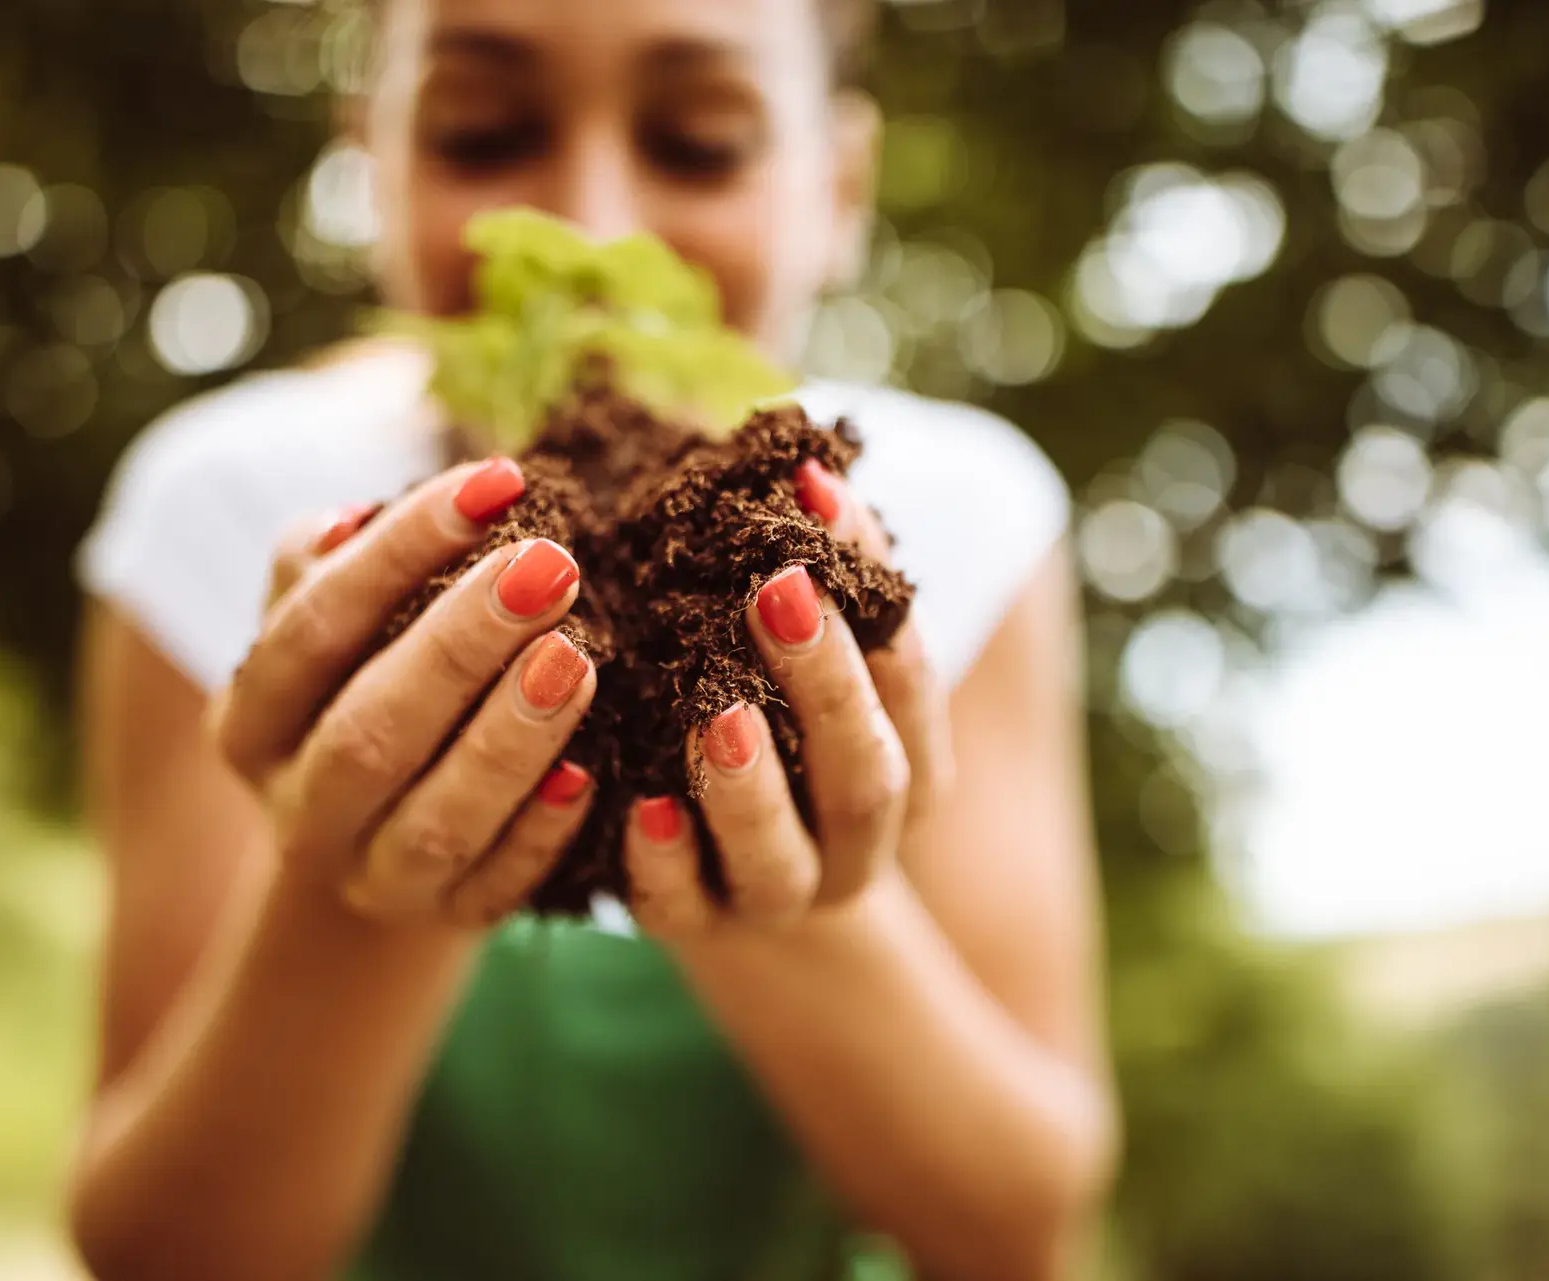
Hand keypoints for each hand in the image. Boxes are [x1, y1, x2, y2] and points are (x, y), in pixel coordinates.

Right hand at [209, 458, 598, 928]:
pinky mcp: (448, 918)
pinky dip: (541, 832)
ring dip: (508, 738)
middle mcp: (298, 809)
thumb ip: (321, 569)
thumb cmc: (358, 685)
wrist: (376, 833)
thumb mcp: (322, 630)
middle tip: (552, 566)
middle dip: (462, 645)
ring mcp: (371, 877)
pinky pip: (497, 885)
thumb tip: (350, 524)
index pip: (315, 628)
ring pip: (435, 821)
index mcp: (250, 721)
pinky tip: (588, 773)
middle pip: (370, 731)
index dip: (401, 552)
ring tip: (576, 656)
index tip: (499, 483)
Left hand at [624, 463, 954, 935]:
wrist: (725, 872)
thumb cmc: (770, 725)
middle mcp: (858, 841)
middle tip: (777, 591)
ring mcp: (777, 893)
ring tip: (717, 711)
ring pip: (781, 858)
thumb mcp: (797, 656)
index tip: (816, 500)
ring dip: (749, 783)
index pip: (909, 682)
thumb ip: (813, 578)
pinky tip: (639, 807)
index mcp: (907, 765)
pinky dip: (662, 864)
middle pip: (864, 775)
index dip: (871, 594)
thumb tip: (796, 452)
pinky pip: (682, 909)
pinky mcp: (696, 926)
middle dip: (825, 683)